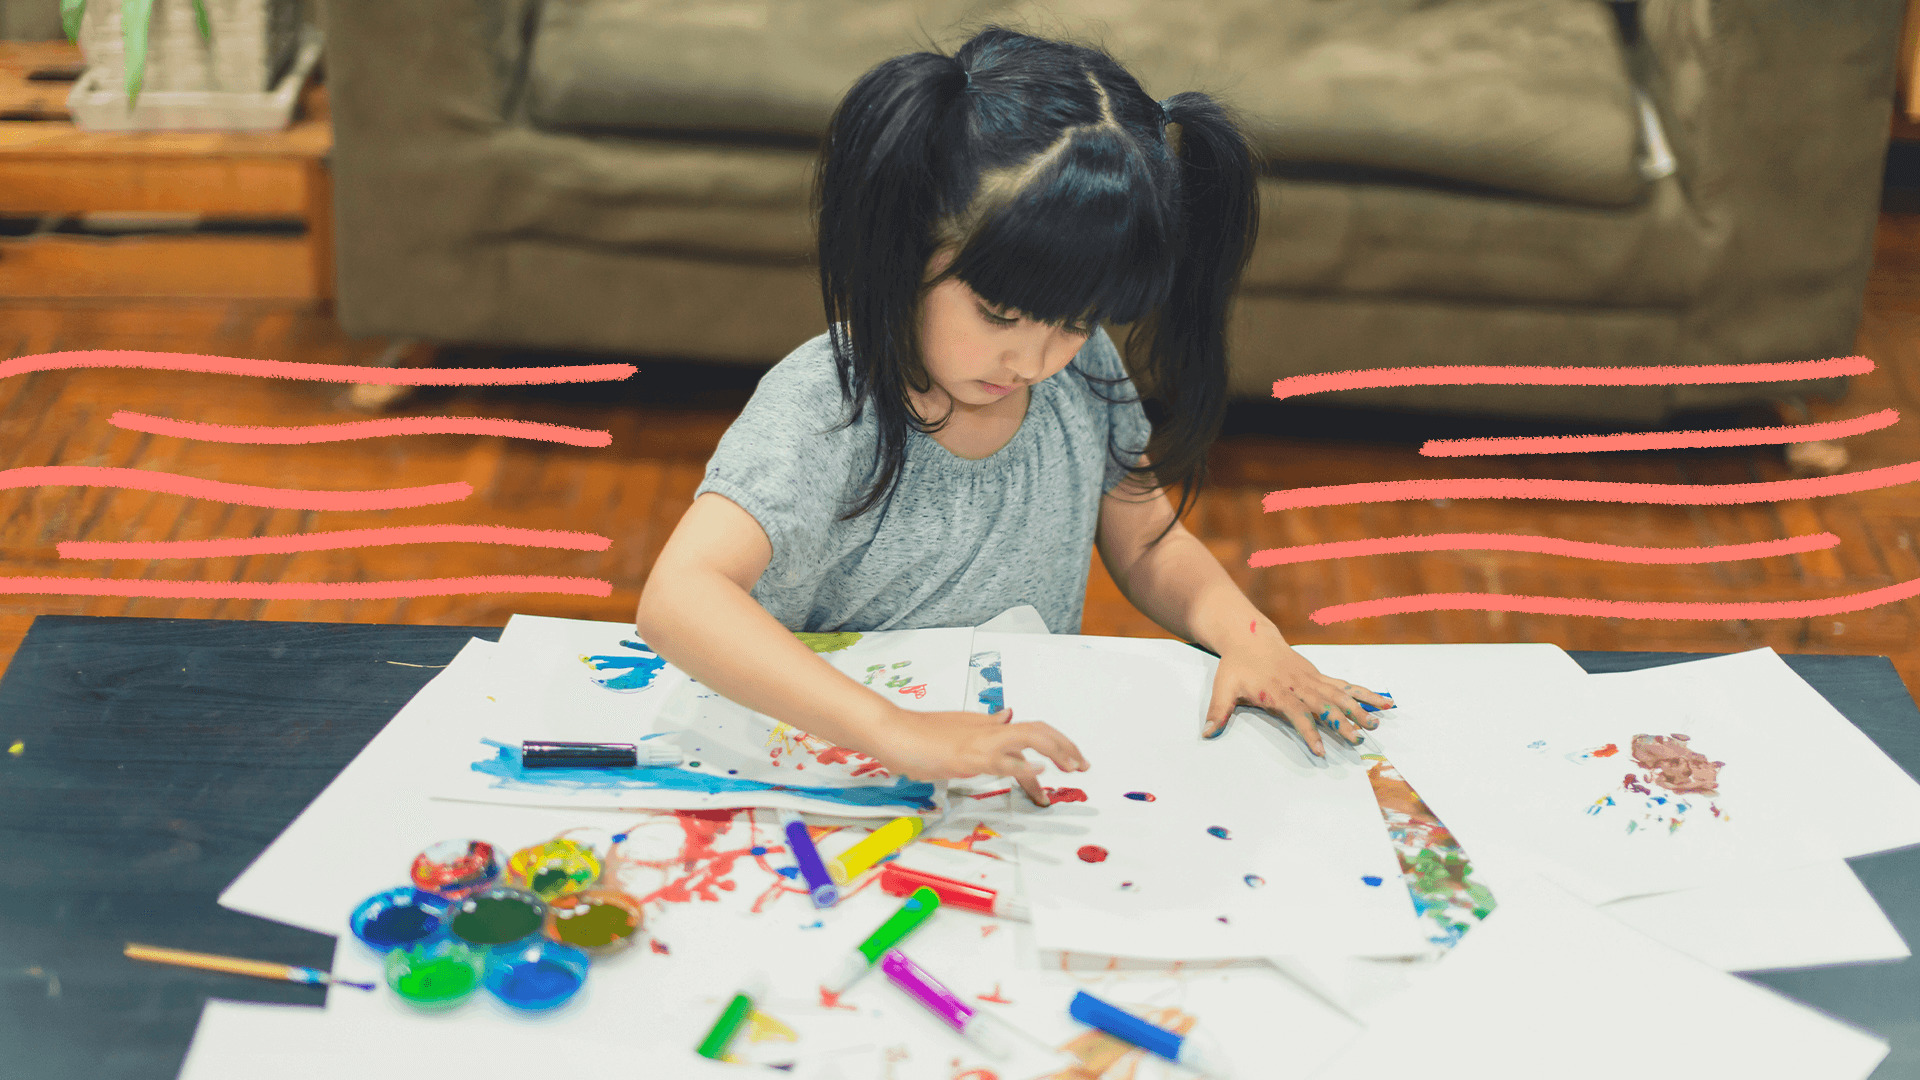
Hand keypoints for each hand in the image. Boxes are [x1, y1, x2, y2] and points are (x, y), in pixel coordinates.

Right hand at [868, 707, 1087, 805]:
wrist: (892, 732)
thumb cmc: (919, 734)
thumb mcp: (958, 727)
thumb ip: (984, 726)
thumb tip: (1008, 716)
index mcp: (988, 725)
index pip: (1030, 732)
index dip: (1054, 746)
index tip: (1068, 764)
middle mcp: (989, 730)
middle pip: (1039, 730)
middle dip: (1066, 747)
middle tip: (1083, 766)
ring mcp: (981, 742)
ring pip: (1030, 738)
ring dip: (1057, 752)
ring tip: (1074, 768)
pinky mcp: (970, 757)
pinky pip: (1005, 761)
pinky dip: (1026, 767)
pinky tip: (1041, 774)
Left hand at [1202, 638, 1392, 755]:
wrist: (1250, 637)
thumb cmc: (1236, 666)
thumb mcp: (1223, 686)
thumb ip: (1217, 710)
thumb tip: (1206, 733)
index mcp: (1278, 690)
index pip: (1297, 714)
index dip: (1309, 732)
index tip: (1321, 750)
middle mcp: (1299, 685)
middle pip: (1324, 705)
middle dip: (1342, 722)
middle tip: (1358, 739)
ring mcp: (1312, 679)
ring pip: (1340, 695)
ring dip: (1359, 709)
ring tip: (1376, 724)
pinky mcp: (1319, 676)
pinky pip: (1345, 686)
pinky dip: (1365, 694)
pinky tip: (1385, 702)